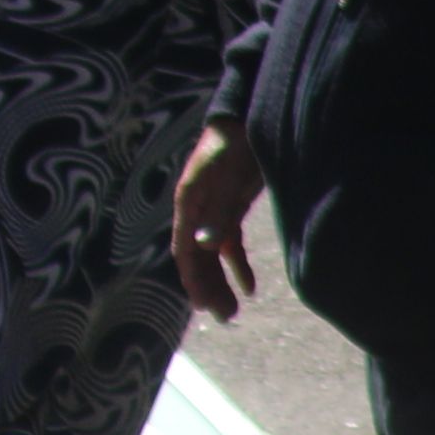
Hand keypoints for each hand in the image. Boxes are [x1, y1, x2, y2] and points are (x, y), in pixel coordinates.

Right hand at [169, 122, 267, 324]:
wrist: (249, 117)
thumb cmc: (236, 143)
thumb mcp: (228, 176)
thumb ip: (218, 210)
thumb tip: (203, 247)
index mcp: (189, 202)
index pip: (184, 249)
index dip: (193, 278)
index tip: (204, 305)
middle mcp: (196, 210)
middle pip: (198, 257)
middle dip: (209, 287)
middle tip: (225, 317)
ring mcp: (214, 209)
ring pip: (212, 255)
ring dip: (221, 281)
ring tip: (234, 310)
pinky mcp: (230, 208)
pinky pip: (230, 244)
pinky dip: (238, 266)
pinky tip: (250, 287)